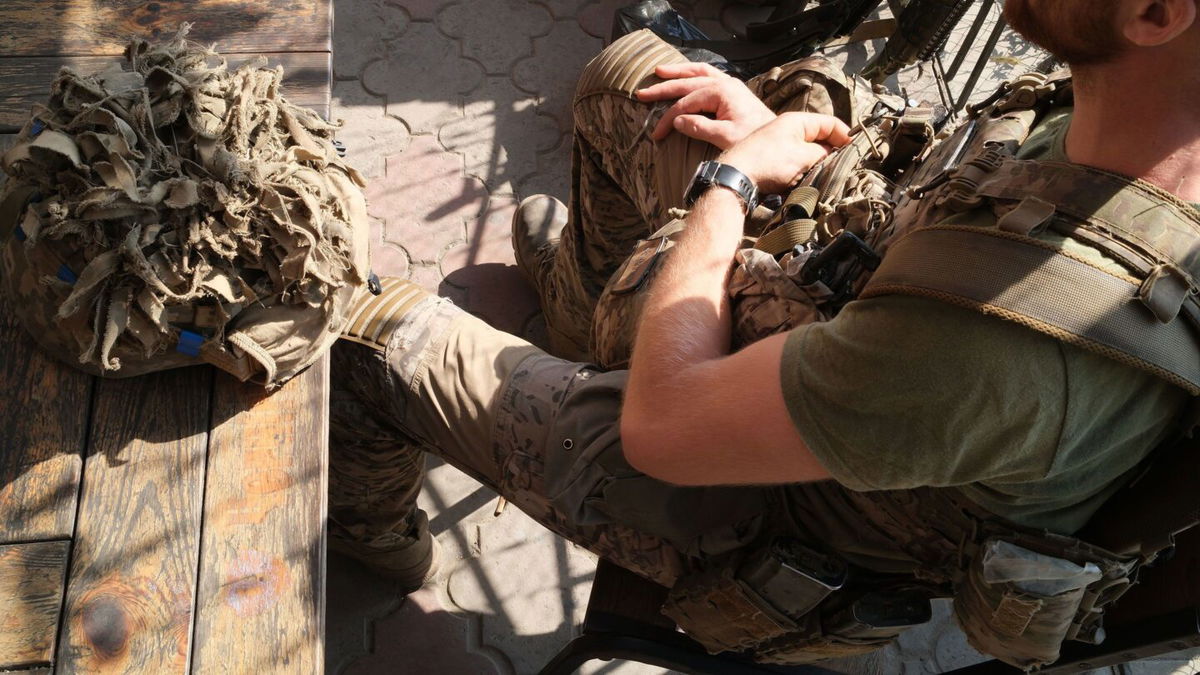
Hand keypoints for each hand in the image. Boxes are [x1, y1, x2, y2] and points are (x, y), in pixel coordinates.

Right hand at [636, 63, 775, 148]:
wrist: (778, 142)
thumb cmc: (754, 141)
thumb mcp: (726, 137)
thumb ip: (700, 127)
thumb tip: (678, 121)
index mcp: (722, 92)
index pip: (685, 103)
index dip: (668, 119)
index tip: (656, 135)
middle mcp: (725, 84)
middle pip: (687, 83)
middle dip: (663, 88)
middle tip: (642, 93)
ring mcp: (730, 85)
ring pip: (698, 73)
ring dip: (678, 72)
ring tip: (659, 71)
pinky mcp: (733, 91)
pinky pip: (709, 76)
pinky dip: (694, 74)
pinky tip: (686, 75)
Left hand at [718, 112, 851, 193]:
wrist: (735, 177)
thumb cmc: (767, 162)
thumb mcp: (803, 156)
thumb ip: (823, 154)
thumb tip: (834, 154)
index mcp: (796, 121)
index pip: (830, 123)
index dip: (845, 136)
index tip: (855, 151)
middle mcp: (786, 130)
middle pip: (819, 139)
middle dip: (830, 153)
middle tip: (839, 167)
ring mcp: (777, 145)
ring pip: (806, 154)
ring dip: (814, 166)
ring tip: (820, 176)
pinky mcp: (770, 161)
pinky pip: (793, 165)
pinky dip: (800, 173)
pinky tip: (801, 183)